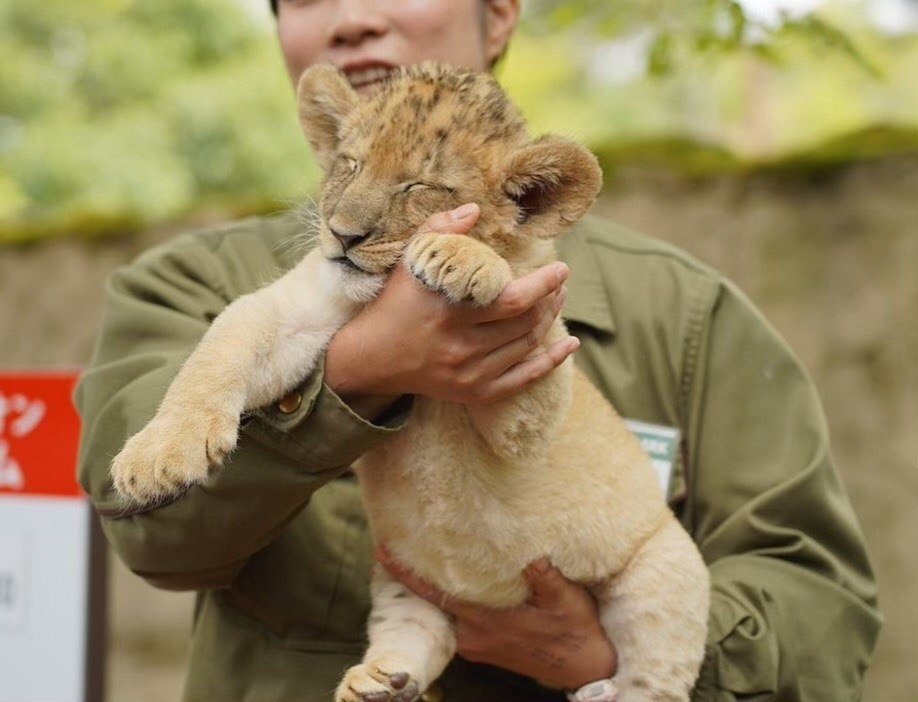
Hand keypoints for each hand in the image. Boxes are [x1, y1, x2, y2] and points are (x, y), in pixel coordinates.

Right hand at [325, 203, 578, 414]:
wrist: (372, 358)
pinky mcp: (474, 393)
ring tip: (556, 301)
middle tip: (559, 283)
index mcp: (450, 312)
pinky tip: (569, 345)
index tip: (560, 269)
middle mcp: (461, 346)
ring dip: (549, 322)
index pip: (512, 300)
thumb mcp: (410, 261)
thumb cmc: (395, 303)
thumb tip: (474, 209)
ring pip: (526, 346)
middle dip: (550, 300)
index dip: (543, 285)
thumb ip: (439, 230)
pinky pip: (523, 380)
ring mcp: (469, 373)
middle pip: (524, 323)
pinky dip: (550, 362)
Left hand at [375, 547, 616, 690]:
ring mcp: (477, 643)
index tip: (382, 554)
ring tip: (417, 558)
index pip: (437, 595)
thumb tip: (533, 559)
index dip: (407, 575)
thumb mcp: (567, 601)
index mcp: (487, 622)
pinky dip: (447, 601)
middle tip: (391, 547)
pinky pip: (456, 620)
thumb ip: (547, 580)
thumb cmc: (575, 632)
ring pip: (444, 612)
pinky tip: (450, 581)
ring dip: (430, 589)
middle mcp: (475, 636)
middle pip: (433, 604)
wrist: (584, 668)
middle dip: (412, 578)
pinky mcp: (484, 646)